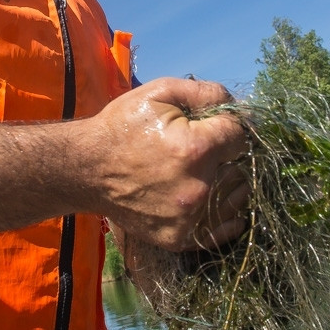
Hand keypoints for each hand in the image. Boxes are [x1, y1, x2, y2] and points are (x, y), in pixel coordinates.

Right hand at [89, 77, 250, 251]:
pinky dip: (227, 212)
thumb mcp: (159, 93)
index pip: (241, 135)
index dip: (230, 126)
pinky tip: (213, 196)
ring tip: (206, 171)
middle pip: (242, 167)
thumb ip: (205, 91)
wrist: (86, 169)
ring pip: (239, 197)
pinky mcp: (181, 237)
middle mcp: (199, 187)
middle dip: (228, 154)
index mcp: (196, 149)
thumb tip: (236, 103)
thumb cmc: (123, 126)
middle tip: (206, 149)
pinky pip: (226, 228)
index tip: (215, 126)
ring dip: (230, 181)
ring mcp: (190, 217)